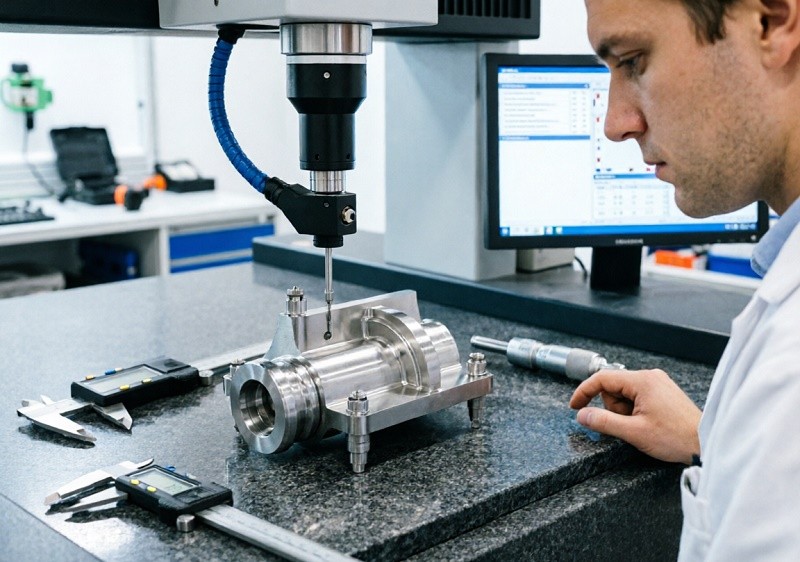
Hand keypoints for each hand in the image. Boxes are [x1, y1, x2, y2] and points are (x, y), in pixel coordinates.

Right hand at [569, 369, 700, 463]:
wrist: (705, 443)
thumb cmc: (675, 437)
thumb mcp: (633, 432)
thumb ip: (604, 422)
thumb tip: (582, 416)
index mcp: (642, 381)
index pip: (602, 379)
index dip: (584, 392)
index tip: (575, 406)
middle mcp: (650, 377)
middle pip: (613, 388)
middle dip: (613, 409)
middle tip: (628, 426)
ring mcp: (657, 384)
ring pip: (625, 394)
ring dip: (625, 412)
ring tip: (640, 427)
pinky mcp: (662, 392)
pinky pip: (637, 398)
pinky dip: (634, 411)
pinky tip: (646, 424)